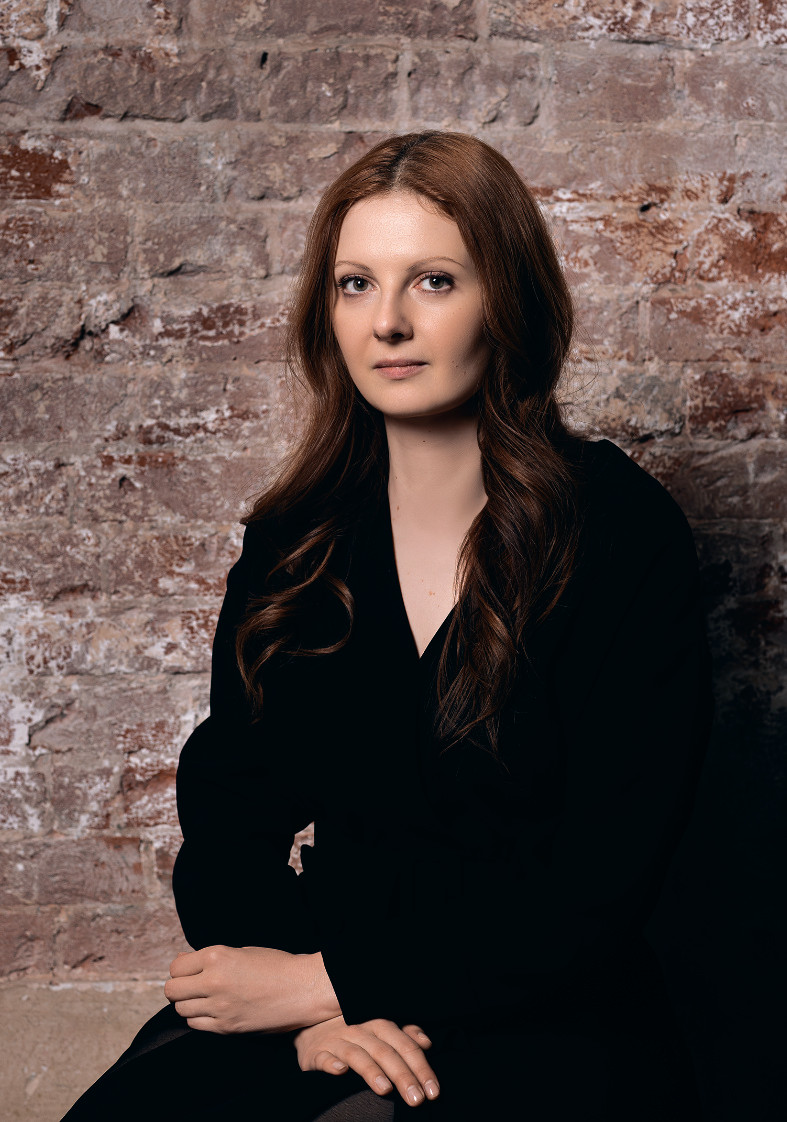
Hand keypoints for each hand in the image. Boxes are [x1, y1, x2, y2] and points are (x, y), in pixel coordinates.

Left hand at [164, 945, 339, 1033]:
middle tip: (191, 986)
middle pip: (173, 991)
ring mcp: (219, 1007)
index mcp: (217, 956)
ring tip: (204, 998)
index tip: (188, 971)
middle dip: (179, 988)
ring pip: (181, 1010)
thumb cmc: (276, 965)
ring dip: (189, 1004)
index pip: (176, 967)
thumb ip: (210, 958)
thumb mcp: (242, 951)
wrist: (303, 989)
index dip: (181, 969)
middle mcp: (213, 982)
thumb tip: (182, 959)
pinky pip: (196, 1025)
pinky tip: (214, 1010)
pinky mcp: (227, 1027)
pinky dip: (200, 1019)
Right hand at [294, 1015, 439, 1107]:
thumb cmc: (354, 1033)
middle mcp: (361, 1031)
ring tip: (385, 1090)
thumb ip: (404, 1037)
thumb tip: (426, 1042)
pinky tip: (340, 1072)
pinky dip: (332, 1064)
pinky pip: (324, 1058)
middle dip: (403, 1075)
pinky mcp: (317, 1053)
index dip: (421, 1067)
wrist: (312, 1026)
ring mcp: (338, 1041)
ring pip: (357, 1055)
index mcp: (380, 1026)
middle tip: (417, 1099)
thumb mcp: (379, 1031)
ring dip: (371, 1071)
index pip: (405, 1045)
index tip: (433, 1091)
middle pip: (385, 1052)